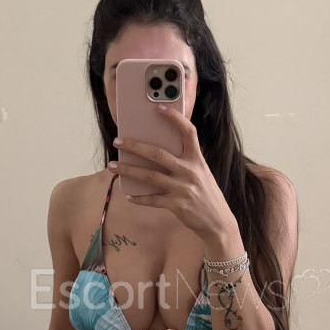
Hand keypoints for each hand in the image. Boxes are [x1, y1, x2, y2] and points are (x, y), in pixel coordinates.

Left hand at [110, 105, 235, 240]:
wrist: (218, 222)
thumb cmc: (205, 194)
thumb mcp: (201, 173)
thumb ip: (184, 161)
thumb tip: (154, 151)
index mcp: (198, 159)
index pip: (188, 132)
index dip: (174, 118)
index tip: (159, 107)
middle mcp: (190, 171)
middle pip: (158, 154)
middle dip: (135, 146)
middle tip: (118, 141)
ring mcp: (183, 189)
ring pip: (149, 176)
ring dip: (128, 170)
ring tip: (112, 166)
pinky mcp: (177, 205)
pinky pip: (152, 199)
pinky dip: (138, 197)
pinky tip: (128, 194)